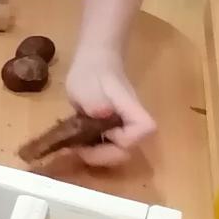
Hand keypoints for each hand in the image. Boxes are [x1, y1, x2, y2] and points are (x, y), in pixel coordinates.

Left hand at [65, 47, 154, 168]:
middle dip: (103, 156)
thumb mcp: (87, 85)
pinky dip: (94, 150)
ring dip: (97, 155)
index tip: (102, 132)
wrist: (92, 63)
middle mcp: (132, 123)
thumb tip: (102, 112)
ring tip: (76, 148)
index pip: (142, 132)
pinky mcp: (113, 131)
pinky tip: (77, 145)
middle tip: (79, 150)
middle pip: (129, 150)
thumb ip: (95, 101)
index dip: (123, 139)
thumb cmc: (92, 72)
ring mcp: (123, 128)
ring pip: (118, 152)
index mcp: (132, 110)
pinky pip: (108, 147)